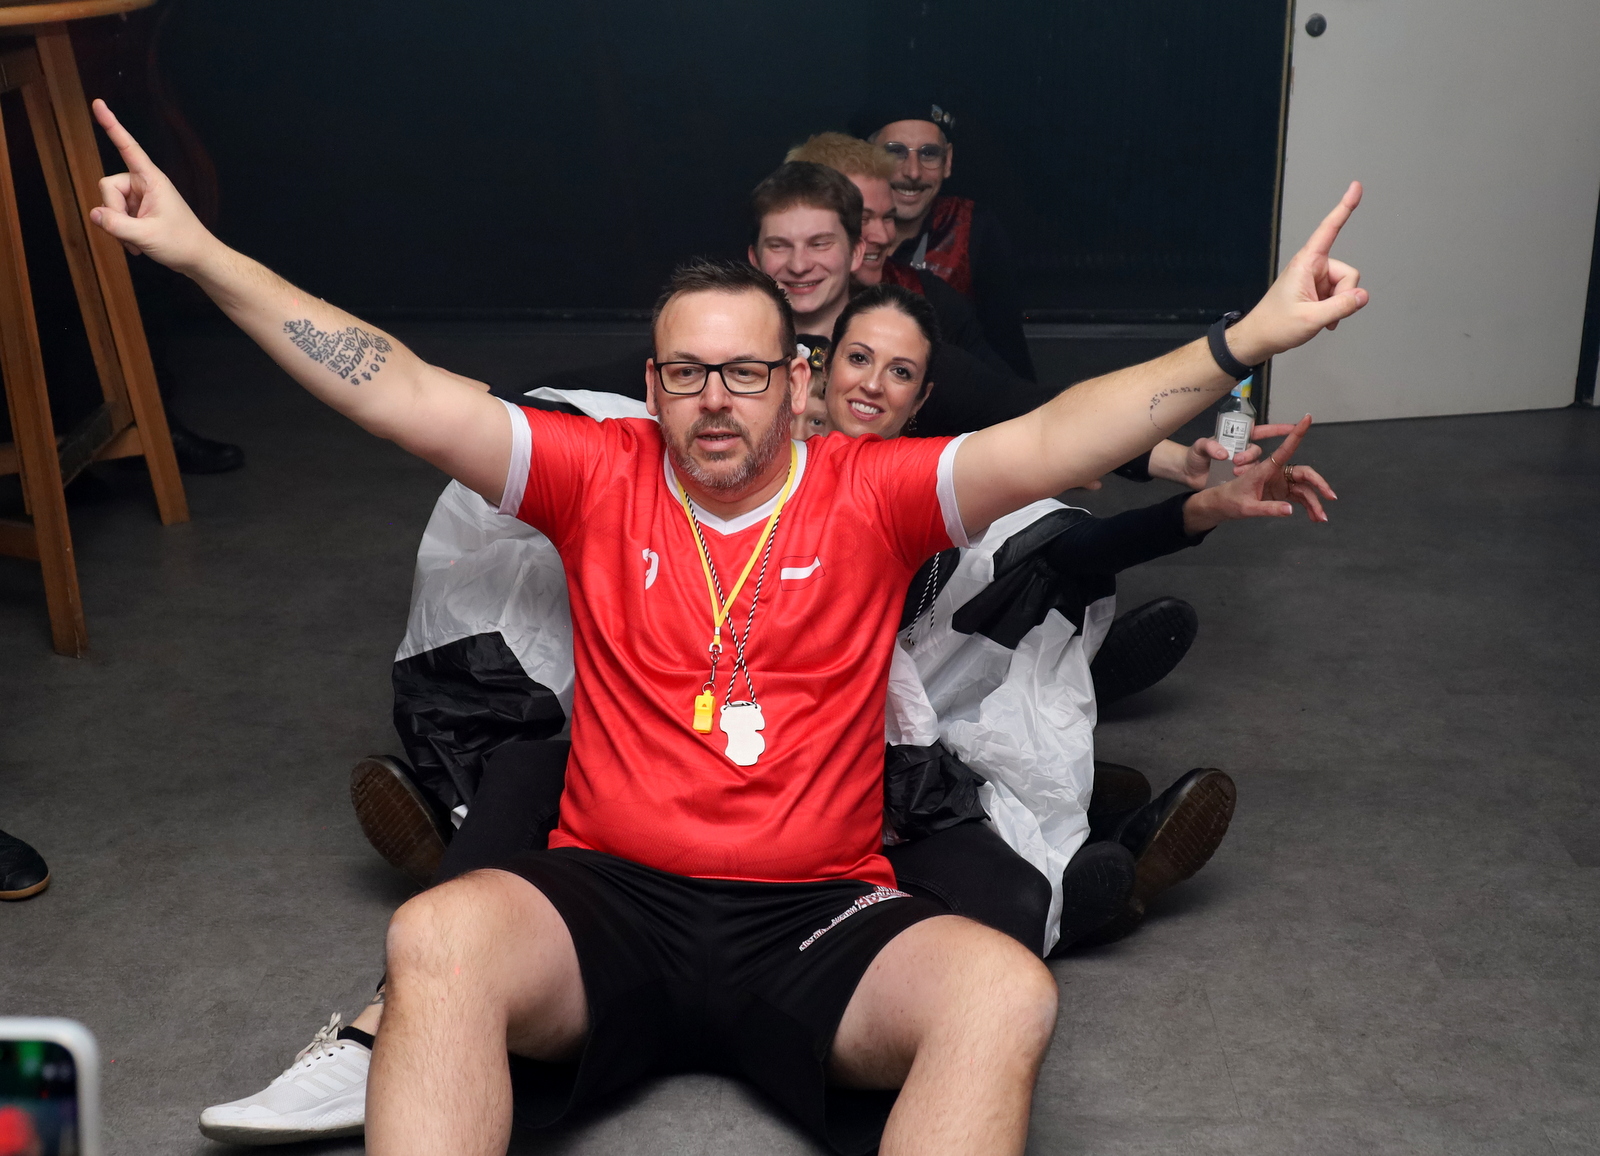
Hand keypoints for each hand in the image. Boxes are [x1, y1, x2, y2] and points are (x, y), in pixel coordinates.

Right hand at [88, 100, 215, 271]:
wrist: (198, 259)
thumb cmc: (181, 243)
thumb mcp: (146, 236)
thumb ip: (116, 224)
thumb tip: (93, 213)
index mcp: (152, 180)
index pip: (128, 147)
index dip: (112, 126)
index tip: (98, 103)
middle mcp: (145, 183)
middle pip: (107, 186)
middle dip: (112, 211)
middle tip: (131, 233)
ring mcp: (141, 197)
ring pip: (109, 203)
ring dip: (118, 226)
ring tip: (139, 241)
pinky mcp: (139, 210)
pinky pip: (116, 215)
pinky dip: (122, 232)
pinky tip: (137, 245)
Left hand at [1181, 415, 1336, 532]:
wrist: (1221, 505)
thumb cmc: (1229, 500)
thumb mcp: (1246, 507)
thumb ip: (1267, 509)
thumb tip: (1290, 510)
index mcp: (1266, 469)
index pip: (1285, 449)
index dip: (1297, 433)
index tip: (1307, 418)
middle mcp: (1276, 472)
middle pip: (1304, 473)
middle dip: (1319, 484)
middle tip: (1331, 496)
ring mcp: (1280, 483)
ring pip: (1304, 489)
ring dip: (1315, 502)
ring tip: (1321, 518)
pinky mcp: (1281, 492)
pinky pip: (1300, 498)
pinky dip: (1309, 507)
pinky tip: (1314, 517)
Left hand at [1228, 182, 1368, 364]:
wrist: (1258, 339)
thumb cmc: (1275, 326)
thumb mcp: (1310, 319)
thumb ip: (1340, 307)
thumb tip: (1363, 296)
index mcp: (1306, 263)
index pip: (1329, 230)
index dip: (1344, 208)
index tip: (1356, 187)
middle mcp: (1312, 266)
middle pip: (1348, 274)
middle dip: (1344, 295)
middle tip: (1324, 314)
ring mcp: (1315, 279)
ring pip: (1346, 287)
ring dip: (1338, 305)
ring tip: (1318, 317)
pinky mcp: (1317, 290)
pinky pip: (1339, 296)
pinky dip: (1335, 309)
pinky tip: (1322, 320)